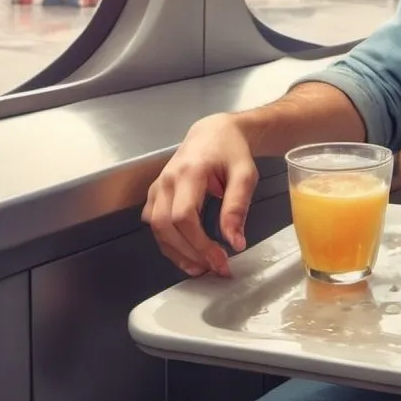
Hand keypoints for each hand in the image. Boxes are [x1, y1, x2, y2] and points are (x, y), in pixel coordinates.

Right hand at [142, 113, 258, 277]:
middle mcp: (167, 180)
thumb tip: (235, 242)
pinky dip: (169, 244)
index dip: (200, 243)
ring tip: (201, 268)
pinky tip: (188, 255)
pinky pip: (155, 224)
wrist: (214, 132)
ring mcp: (158, 187)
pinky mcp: (156, 194)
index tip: (222, 259)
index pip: (184, 216)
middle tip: (214, 268)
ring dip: (177, 253)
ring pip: (156, 229)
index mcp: (189, 172)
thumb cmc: (231, 151)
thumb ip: (238, 206)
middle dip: (189, 253)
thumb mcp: (245, 174)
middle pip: (166, 226)